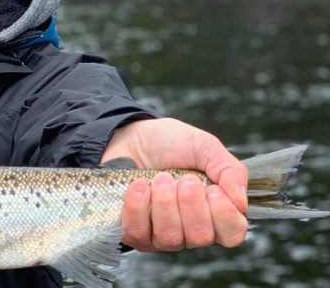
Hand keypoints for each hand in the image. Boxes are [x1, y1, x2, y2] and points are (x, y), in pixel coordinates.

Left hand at [102, 118, 248, 251]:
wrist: (131, 136)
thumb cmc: (170, 143)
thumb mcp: (206, 147)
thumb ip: (230, 171)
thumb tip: (241, 203)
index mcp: (214, 211)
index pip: (232, 234)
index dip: (224, 215)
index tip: (211, 189)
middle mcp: (190, 229)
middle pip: (201, 237)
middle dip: (190, 203)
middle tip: (184, 178)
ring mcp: (161, 234)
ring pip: (170, 236)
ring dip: (164, 202)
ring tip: (160, 178)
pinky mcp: (134, 232)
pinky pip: (139, 233)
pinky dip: (138, 206)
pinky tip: (139, 186)